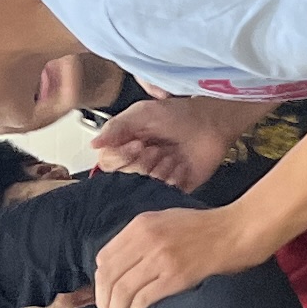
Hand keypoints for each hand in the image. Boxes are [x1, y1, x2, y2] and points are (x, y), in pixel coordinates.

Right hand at [85, 94, 255, 189]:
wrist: (212, 123)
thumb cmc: (180, 114)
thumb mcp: (143, 113)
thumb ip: (116, 127)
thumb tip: (94, 144)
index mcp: (125, 146)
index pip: (108, 163)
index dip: (122, 156)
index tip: (137, 143)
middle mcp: (138, 164)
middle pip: (124, 177)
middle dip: (142, 162)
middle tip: (157, 148)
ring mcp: (155, 178)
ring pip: (144, 186)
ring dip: (160, 168)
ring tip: (172, 154)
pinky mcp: (174, 189)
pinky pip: (165, 193)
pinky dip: (174, 177)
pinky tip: (182, 164)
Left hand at [94, 203, 266, 307]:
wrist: (238, 229)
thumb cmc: (208, 227)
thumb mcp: (167, 220)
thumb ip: (144, 237)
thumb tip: (125, 265)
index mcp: (141, 224)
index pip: (104, 258)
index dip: (100, 283)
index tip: (106, 298)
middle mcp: (146, 238)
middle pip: (108, 277)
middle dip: (104, 303)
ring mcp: (160, 257)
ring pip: (121, 291)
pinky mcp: (176, 275)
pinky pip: (143, 298)